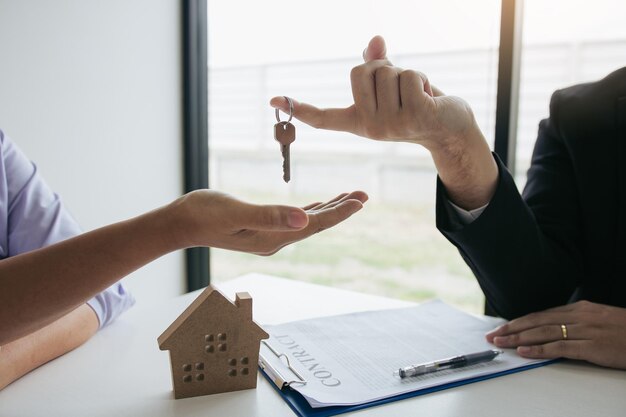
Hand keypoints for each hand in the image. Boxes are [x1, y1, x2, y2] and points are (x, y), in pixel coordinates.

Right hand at [170, 190, 367, 255]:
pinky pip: (294, 220)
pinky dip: (310, 210)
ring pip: (307, 221)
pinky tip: (317, 206)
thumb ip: (269, 216)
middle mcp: (275, 240)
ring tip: (350, 197)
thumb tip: (304, 220)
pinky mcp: (262, 229)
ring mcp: (269, 237)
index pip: (314, 224)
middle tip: (364, 195)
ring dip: (329, 209)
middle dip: (341, 210)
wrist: (180, 224)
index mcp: (272, 237)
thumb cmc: (203, 213)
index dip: (339, 212)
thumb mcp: (235, 212)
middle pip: (316, 224)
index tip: (360, 200)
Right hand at [270, 35, 497, 208]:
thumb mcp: (393, 87)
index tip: (273, 98)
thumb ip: (379, 64)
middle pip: (360, 71)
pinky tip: (429, 99)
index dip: (300, 107)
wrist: (451, 131)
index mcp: (360, 122)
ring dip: (406, 74)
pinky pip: (408, 75)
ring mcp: (391, 126)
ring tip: (417, 96)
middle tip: (401, 89)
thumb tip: (375, 40)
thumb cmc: (419, 106)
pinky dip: (421, 78)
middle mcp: (369, 128)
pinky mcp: (414, 117)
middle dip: (382, 68)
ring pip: (386, 71)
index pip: (325, 118)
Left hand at [486, 300, 625, 369]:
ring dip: (519, 339)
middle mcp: (579, 316)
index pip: (541, 314)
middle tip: (493, 335)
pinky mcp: (592, 346)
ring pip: (543, 333)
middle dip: (512, 329)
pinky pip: (559, 348)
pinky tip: (524, 352)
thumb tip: (553, 327)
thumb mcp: (599, 320)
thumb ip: (576, 322)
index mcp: (580, 309)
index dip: (520, 321)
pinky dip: (539, 350)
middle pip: (537, 322)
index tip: (503, 327)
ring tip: (501, 343)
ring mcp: (585, 331)